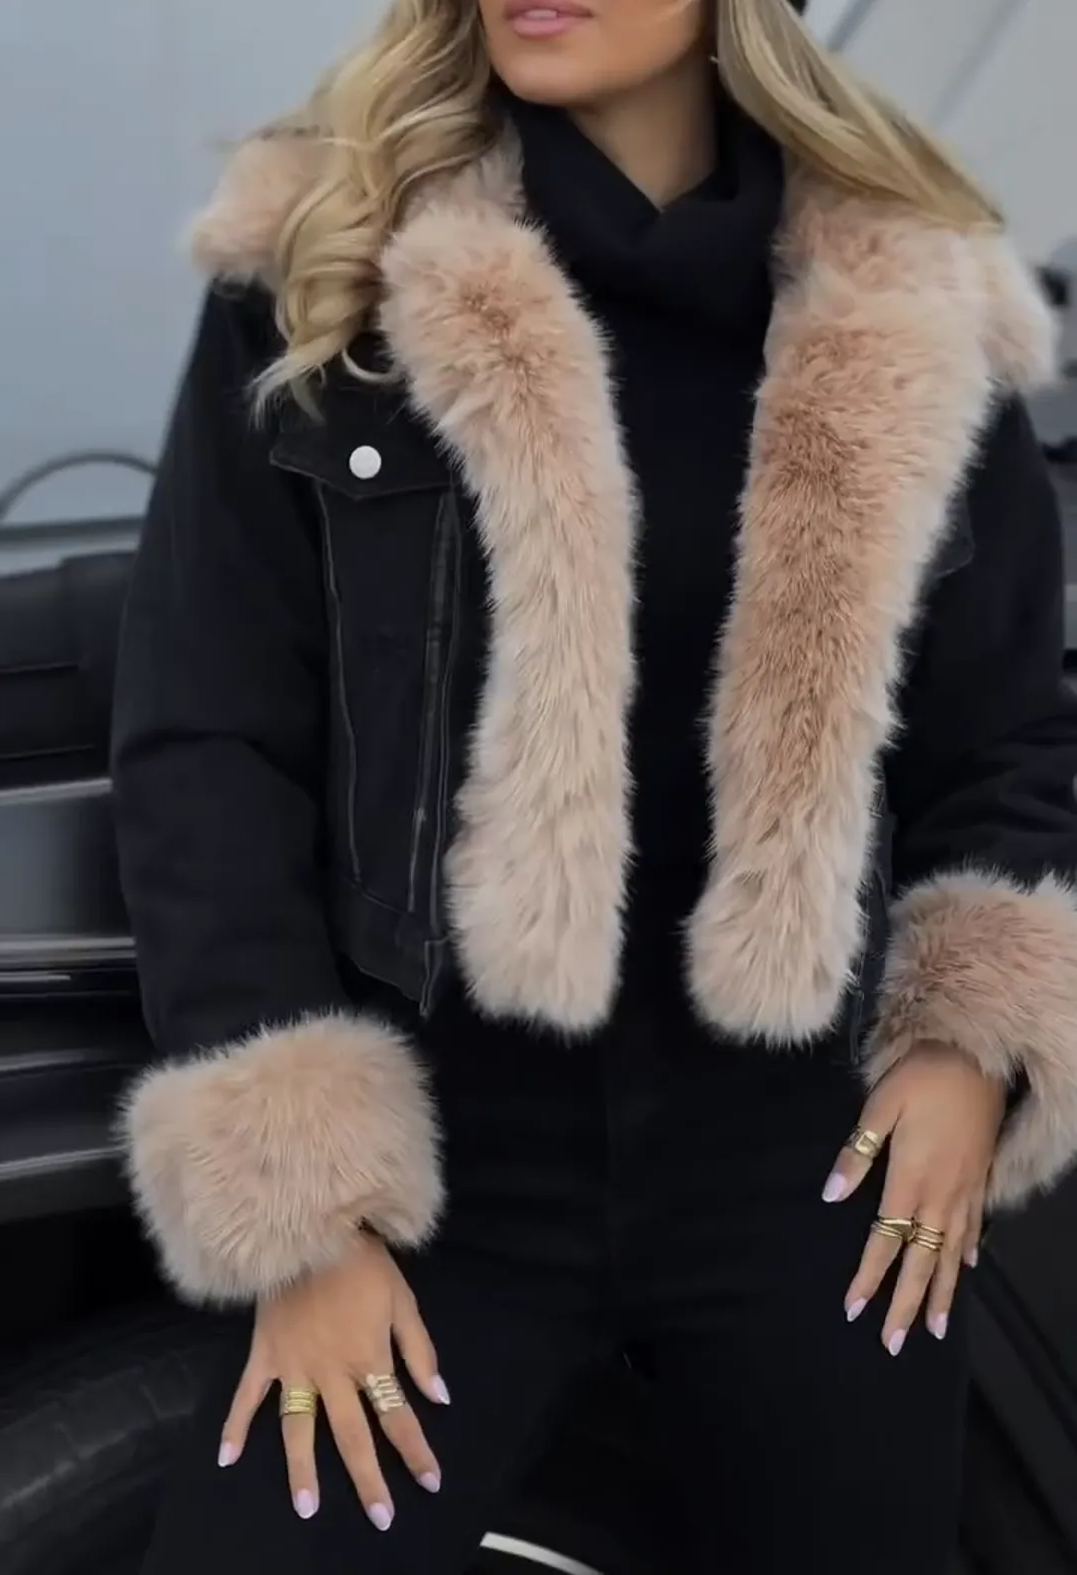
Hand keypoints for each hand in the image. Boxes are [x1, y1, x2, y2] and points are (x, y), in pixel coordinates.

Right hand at [217, 1232, 449, 1528]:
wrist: (314, 1228)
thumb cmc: (364, 1261)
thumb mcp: (403, 1299)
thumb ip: (419, 1350)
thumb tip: (440, 1396)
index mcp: (369, 1358)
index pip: (398, 1415)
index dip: (416, 1450)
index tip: (431, 1482)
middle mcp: (332, 1372)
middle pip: (352, 1435)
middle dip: (368, 1479)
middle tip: (380, 1519)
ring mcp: (294, 1367)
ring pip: (298, 1429)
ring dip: (303, 1470)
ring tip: (307, 1509)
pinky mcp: (265, 1354)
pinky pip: (248, 1396)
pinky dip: (235, 1426)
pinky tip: (226, 1458)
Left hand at [822, 1040, 1006, 1354]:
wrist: (978, 1060)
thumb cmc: (921, 1078)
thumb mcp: (879, 1105)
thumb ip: (857, 1152)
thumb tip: (831, 1195)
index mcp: (910, 1180)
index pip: (885, 1241)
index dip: (870, 1277)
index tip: (854, 1309)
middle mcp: (940, 1195)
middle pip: (922, 1261)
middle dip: (908, 1304)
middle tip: (894, 1343)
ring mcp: (965, 1190)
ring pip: (952, 1254)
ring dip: (943, 1293)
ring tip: (936, 1330)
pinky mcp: (981, 1179)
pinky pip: (975, 1227)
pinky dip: (968, 1253)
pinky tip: (965, 1269)